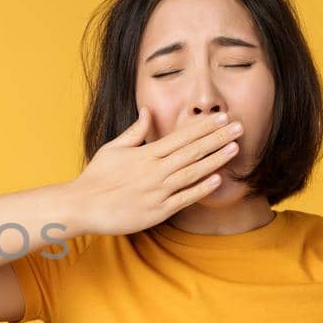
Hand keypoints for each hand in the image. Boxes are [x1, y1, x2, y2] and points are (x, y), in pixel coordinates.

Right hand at [62, 107, 242, 235]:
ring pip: (193, 172)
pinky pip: (185, 198)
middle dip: (218, 138)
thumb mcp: (113, 148)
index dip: (204, 127)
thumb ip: (135, 131)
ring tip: (235, 148)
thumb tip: (147, 111)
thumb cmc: (96, 177)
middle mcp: (155, 171)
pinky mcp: (158, 211)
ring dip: (216, 159)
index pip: (181, 136)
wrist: (82, 206)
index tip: (221, 118)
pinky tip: (217, 179)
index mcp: (146, 154)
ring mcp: (158, 191)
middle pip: (193, 151)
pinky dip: (202, 188)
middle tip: (239, 127)